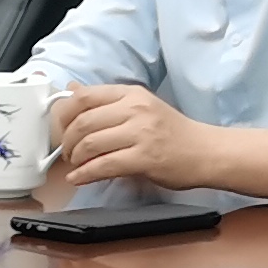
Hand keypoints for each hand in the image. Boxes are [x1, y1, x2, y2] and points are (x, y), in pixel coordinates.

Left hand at [55, 83, 220, 190]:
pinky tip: (78, 178)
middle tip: (66, 152)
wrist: (207, 152)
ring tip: (75, 165)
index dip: (64, 115)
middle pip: (83, 122)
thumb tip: (71, 89)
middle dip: (66, 141)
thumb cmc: (172, 132)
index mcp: (132, 94)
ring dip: (75, 158)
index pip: (85, 97)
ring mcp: (141, 133)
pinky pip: (104, 166)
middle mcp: (135, 109)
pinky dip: (85, 174)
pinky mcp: (145, 158)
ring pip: (91, 144)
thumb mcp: (139, 107)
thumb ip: (105, 101)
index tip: (60, 129)